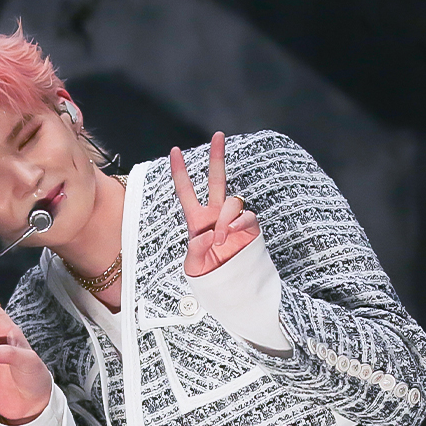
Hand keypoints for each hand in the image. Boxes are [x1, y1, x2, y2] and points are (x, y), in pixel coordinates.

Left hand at [172, 131, 261, 277]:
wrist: (231, 290)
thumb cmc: (209, 277)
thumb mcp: (193, 266)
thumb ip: (197, 249)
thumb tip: (210, 233)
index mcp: (197, 220)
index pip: (187, 191)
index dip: (180, 171)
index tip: (175, 150)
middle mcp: (216, 215)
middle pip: (217, 180)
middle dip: (217, 157)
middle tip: (218, 135)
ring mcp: (233, 220)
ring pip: (232, 202)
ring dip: (225, 218)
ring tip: (220, 239)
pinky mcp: (250, 229)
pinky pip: (247, 217)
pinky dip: (239, 224)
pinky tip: (232, 235)